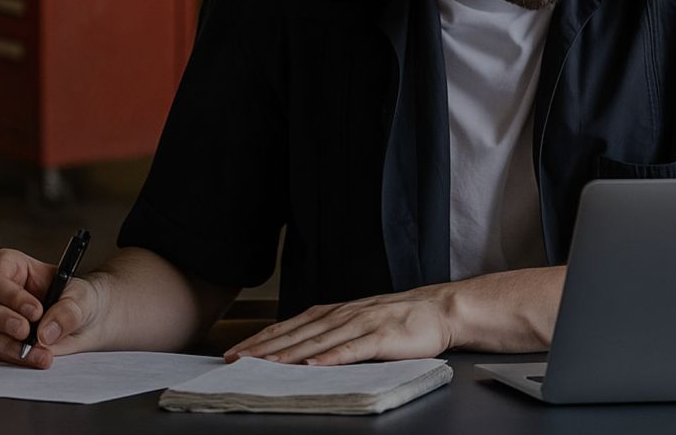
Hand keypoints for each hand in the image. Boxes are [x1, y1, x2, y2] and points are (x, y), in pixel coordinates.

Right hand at [0, 248, 98, 368]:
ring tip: (41, 353)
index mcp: (10, 267)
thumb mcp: (81, 297)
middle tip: (25, 333)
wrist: (84, 323)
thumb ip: (67, 310)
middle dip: (4, 321)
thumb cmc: (78, 299)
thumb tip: (47, 331)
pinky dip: (14, 357)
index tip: (35, 311)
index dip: (13, 296)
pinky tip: (35, 359)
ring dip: (11, 346)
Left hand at [224, 286, 454, 365]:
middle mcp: (344, 315)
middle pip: (298, 333)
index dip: (263, 338)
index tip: (236, 352)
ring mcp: (363, 325)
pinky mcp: (382, 338)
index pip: (292, 325)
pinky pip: (353, 350)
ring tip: (264, 365)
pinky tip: (314, 366)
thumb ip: (332, 333)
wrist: (439, 309)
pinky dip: (332, 358)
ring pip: (319, 342)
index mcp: (337, 312)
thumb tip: (299, 351)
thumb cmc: (400, 319)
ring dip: (289, 354)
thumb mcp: (360, 321)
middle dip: (264, 348)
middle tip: (236, 360)